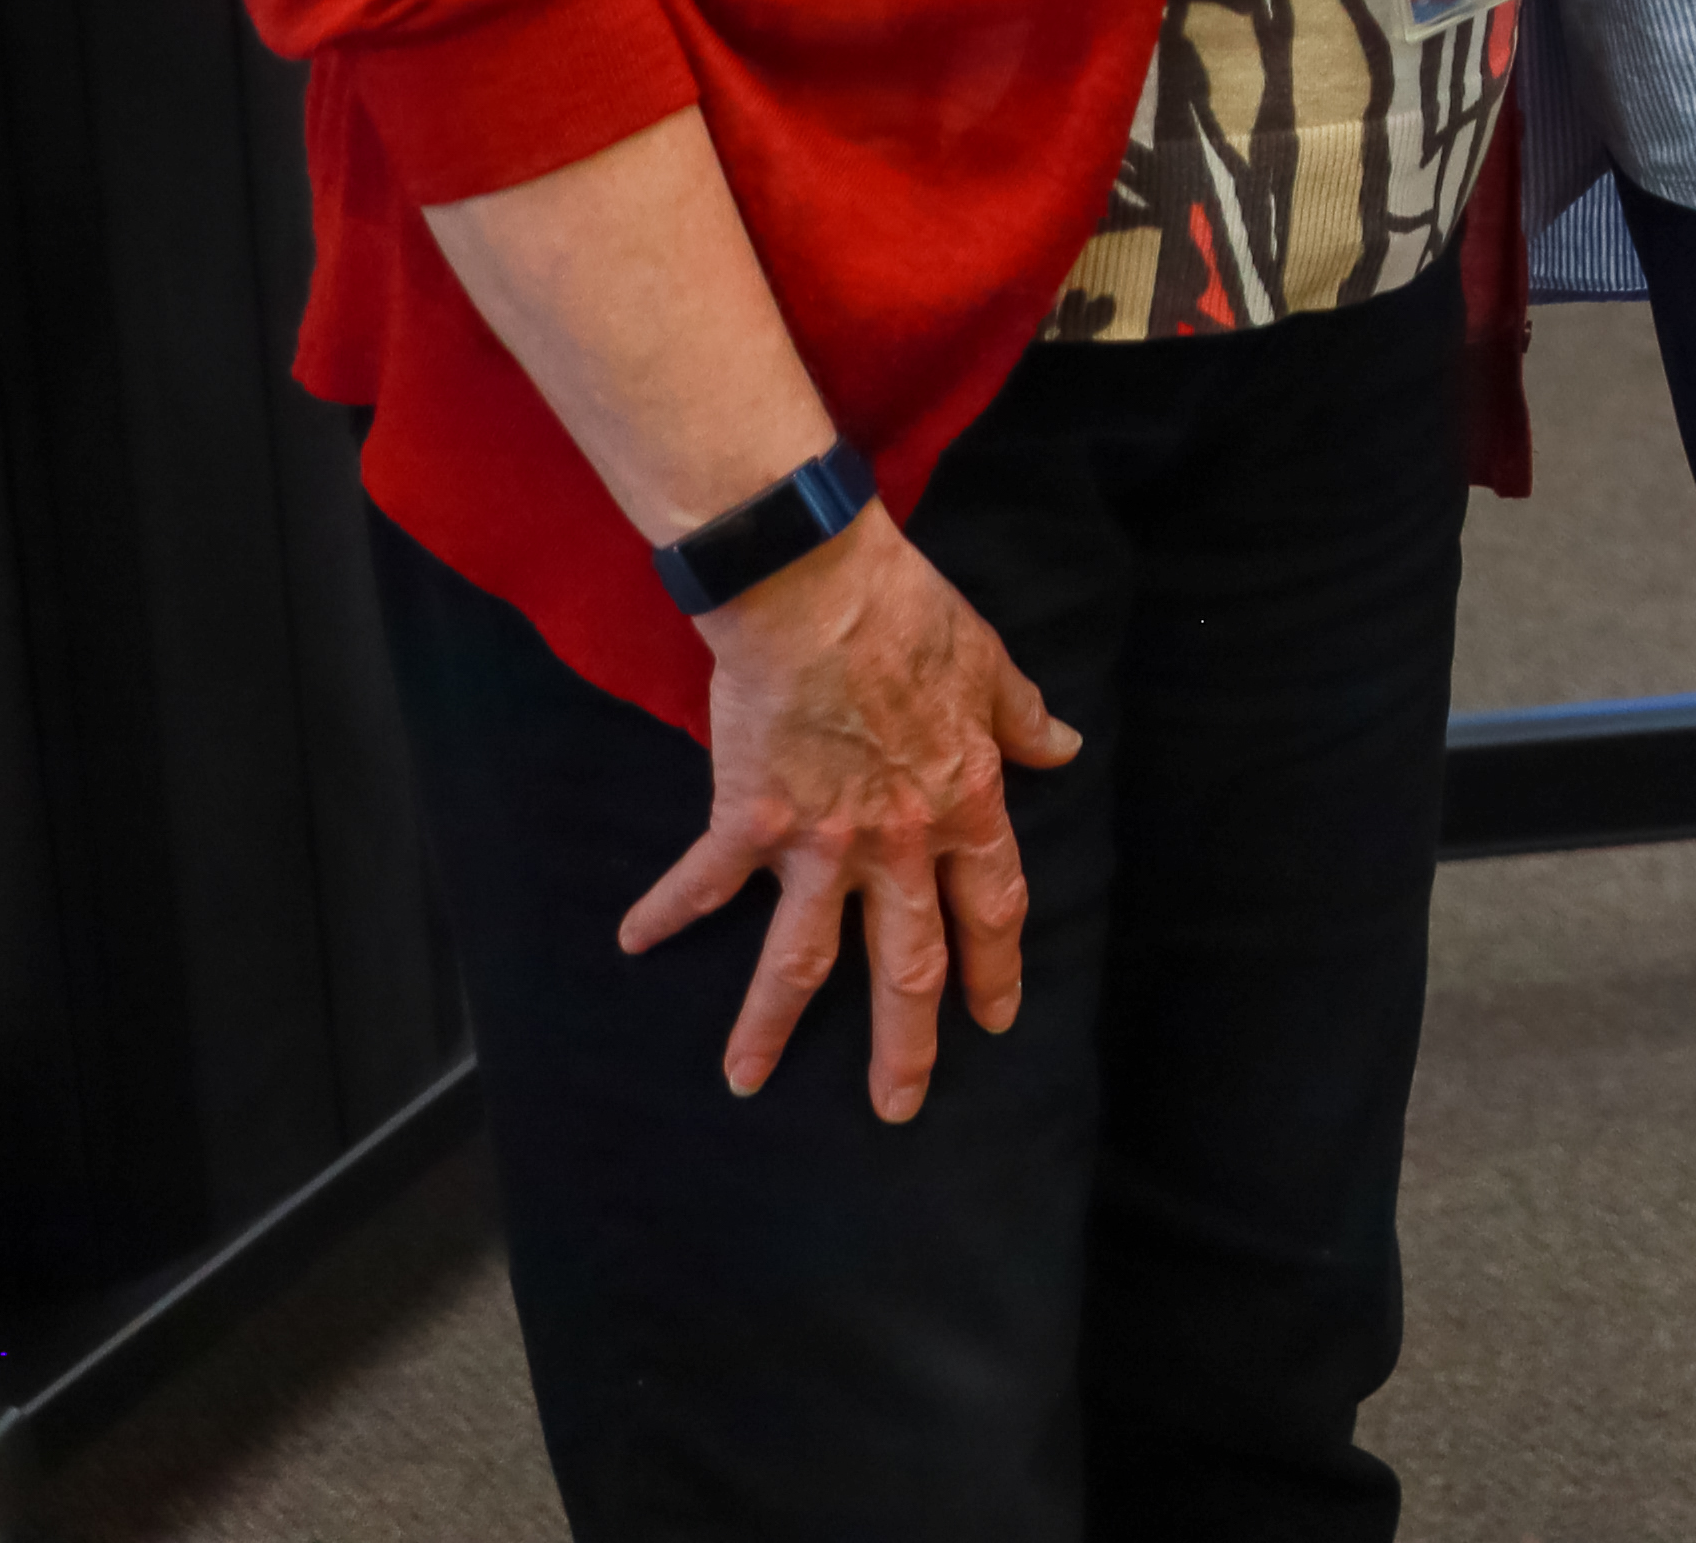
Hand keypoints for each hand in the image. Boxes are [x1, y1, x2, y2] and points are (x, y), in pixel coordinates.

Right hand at [620, 508, 1083, 1118]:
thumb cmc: (909, 616)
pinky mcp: (751, 821)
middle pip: (908, 964)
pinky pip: (704, 882)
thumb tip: (1062, 750)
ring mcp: (823, 841)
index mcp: (963, 804)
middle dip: (905, 1044)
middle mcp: (898, 841)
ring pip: (802, 959)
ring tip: (747, 1082)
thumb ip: (1023, 720)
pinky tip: (634, 943)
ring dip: (772, 1027)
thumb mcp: (990, 664)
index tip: (995, 1018)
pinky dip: (665, 912)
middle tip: (898, 1106)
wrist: (820, 588)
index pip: (992, 907)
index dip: (996, 967)